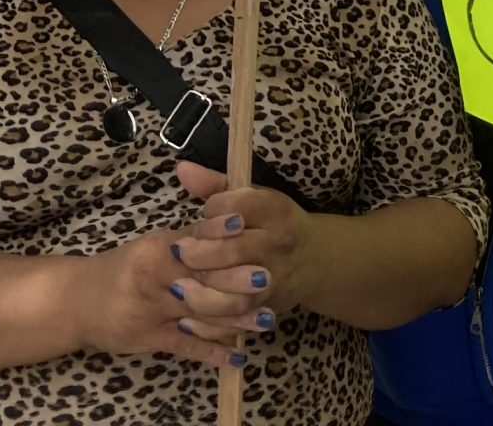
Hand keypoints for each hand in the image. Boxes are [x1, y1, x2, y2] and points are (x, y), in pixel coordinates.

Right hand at [73, 225, 266, 370]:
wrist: (78, 300)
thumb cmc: (126, 267)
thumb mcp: (153, 244)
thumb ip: (190, 235)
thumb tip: (235, 221)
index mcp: (156, 249)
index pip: (192, 239)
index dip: (218, 234)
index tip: (245, 228)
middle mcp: (154, 278)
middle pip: (199, 278)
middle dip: (234, 280)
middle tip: (267, 278)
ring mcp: (153, 312)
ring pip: (198, 314)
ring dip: (234, 318)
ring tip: (266, 319)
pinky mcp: (151, 339)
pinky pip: (187, 347)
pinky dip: (212, 353)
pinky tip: (238, 356)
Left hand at [170, 163, 322, 332]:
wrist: (314, 260)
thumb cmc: (272, 223)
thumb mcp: (252, 197)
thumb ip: (215, 185)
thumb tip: (182, 169)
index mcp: (275, 209)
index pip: (236, 208)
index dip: (211, 213)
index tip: (201, 216)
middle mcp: (279, 243)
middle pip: (235, 250)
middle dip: (201, 253)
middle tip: (179, 253)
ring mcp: (276, 278)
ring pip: (238, 290)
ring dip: (204, 292)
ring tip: (178, 288)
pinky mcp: (269, 306)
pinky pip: (238, 318)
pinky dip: (212, 321)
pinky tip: (187, 320)